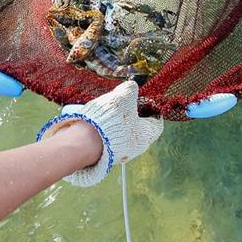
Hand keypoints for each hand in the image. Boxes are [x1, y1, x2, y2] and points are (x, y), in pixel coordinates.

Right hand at [36, 81, 163, 186]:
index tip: (145, 101)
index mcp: (146, 135)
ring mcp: (121, 153)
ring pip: (126, 135)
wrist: (85, 142)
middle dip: (135, 116)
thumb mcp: (123, 96)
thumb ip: (130, 89)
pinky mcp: (107, 155)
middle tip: (127, 104)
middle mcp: (136, 148)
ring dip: (121, 123)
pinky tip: (101, 122)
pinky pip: (112, 140)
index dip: (152, 110)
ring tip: (112, 111)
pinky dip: (110, 131)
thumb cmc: (109, 120)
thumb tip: (133, 86)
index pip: (157, 123)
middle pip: (141, 129)